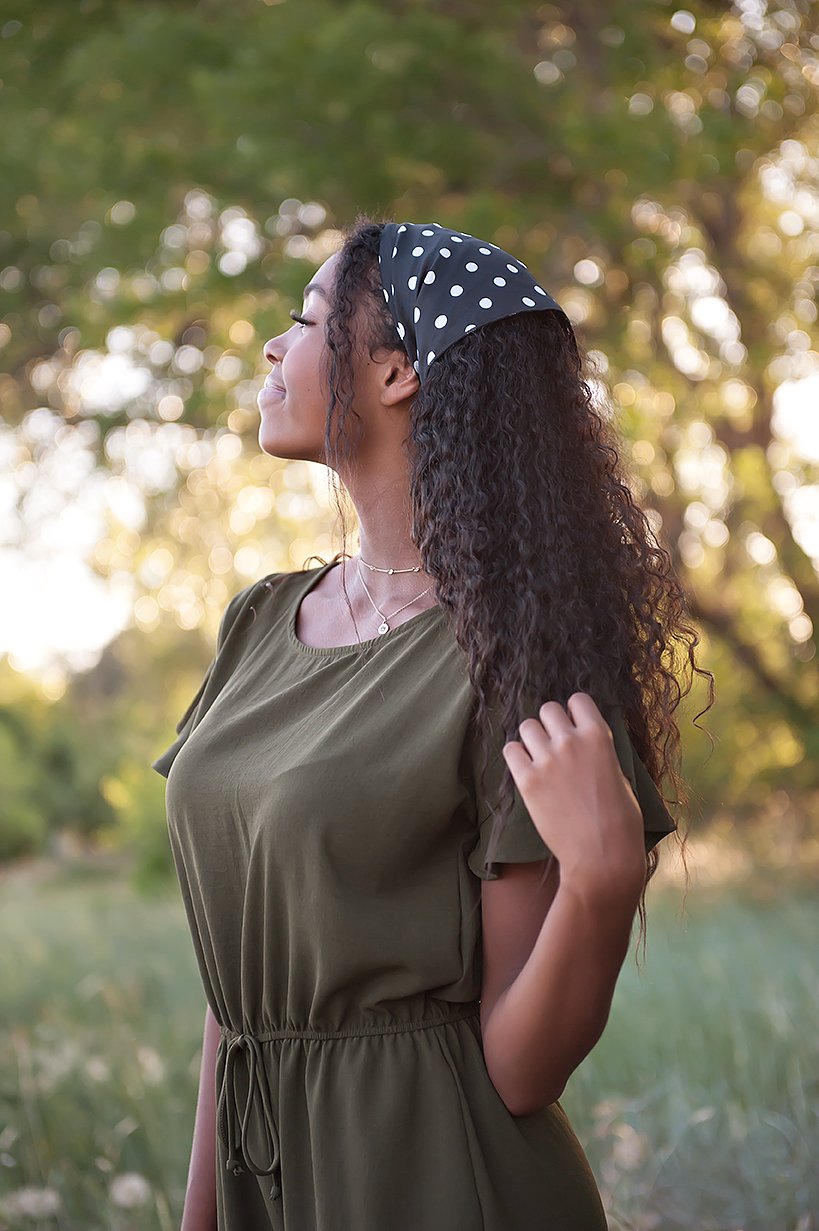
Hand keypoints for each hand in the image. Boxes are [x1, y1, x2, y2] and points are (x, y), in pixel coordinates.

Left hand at [501, 692, 645, 894]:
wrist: (602, 856)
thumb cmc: (620, 821)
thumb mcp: (619, 774)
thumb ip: (600, 752)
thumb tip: (586, 741)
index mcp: (599, 736)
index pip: (577, 700)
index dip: (574, 714)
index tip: (573, 727)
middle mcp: (570, 741)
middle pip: (548, 710)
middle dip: (551, 724)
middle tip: (555, 745)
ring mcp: (546, 760)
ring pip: (526, 726)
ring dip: (532, 739)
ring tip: (539, 757)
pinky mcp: (527, 781)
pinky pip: (510, 751)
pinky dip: (516, 757)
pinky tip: (526, 769)